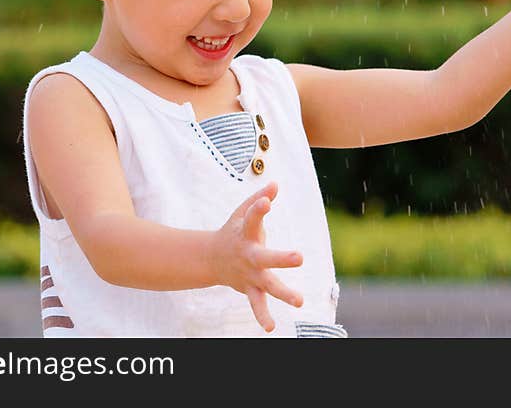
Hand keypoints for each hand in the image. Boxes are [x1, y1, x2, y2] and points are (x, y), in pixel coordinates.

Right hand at [211, 181, 303, 332]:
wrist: (211, 258)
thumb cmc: (235, 230)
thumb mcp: (243, 212)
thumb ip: (260, 199)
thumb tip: (275, 183)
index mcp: (246, 232)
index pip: (253, 217)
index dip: (259, 208)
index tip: (267, 201)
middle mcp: (248, 255)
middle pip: (265, 257)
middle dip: (281, 258)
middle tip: (300, 257)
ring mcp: (249, 274)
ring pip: (266, 285)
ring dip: (282, 292)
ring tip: (299, 300)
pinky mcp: (250, 288)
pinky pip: (256, 304)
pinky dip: (262, 316)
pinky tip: (271, 327)